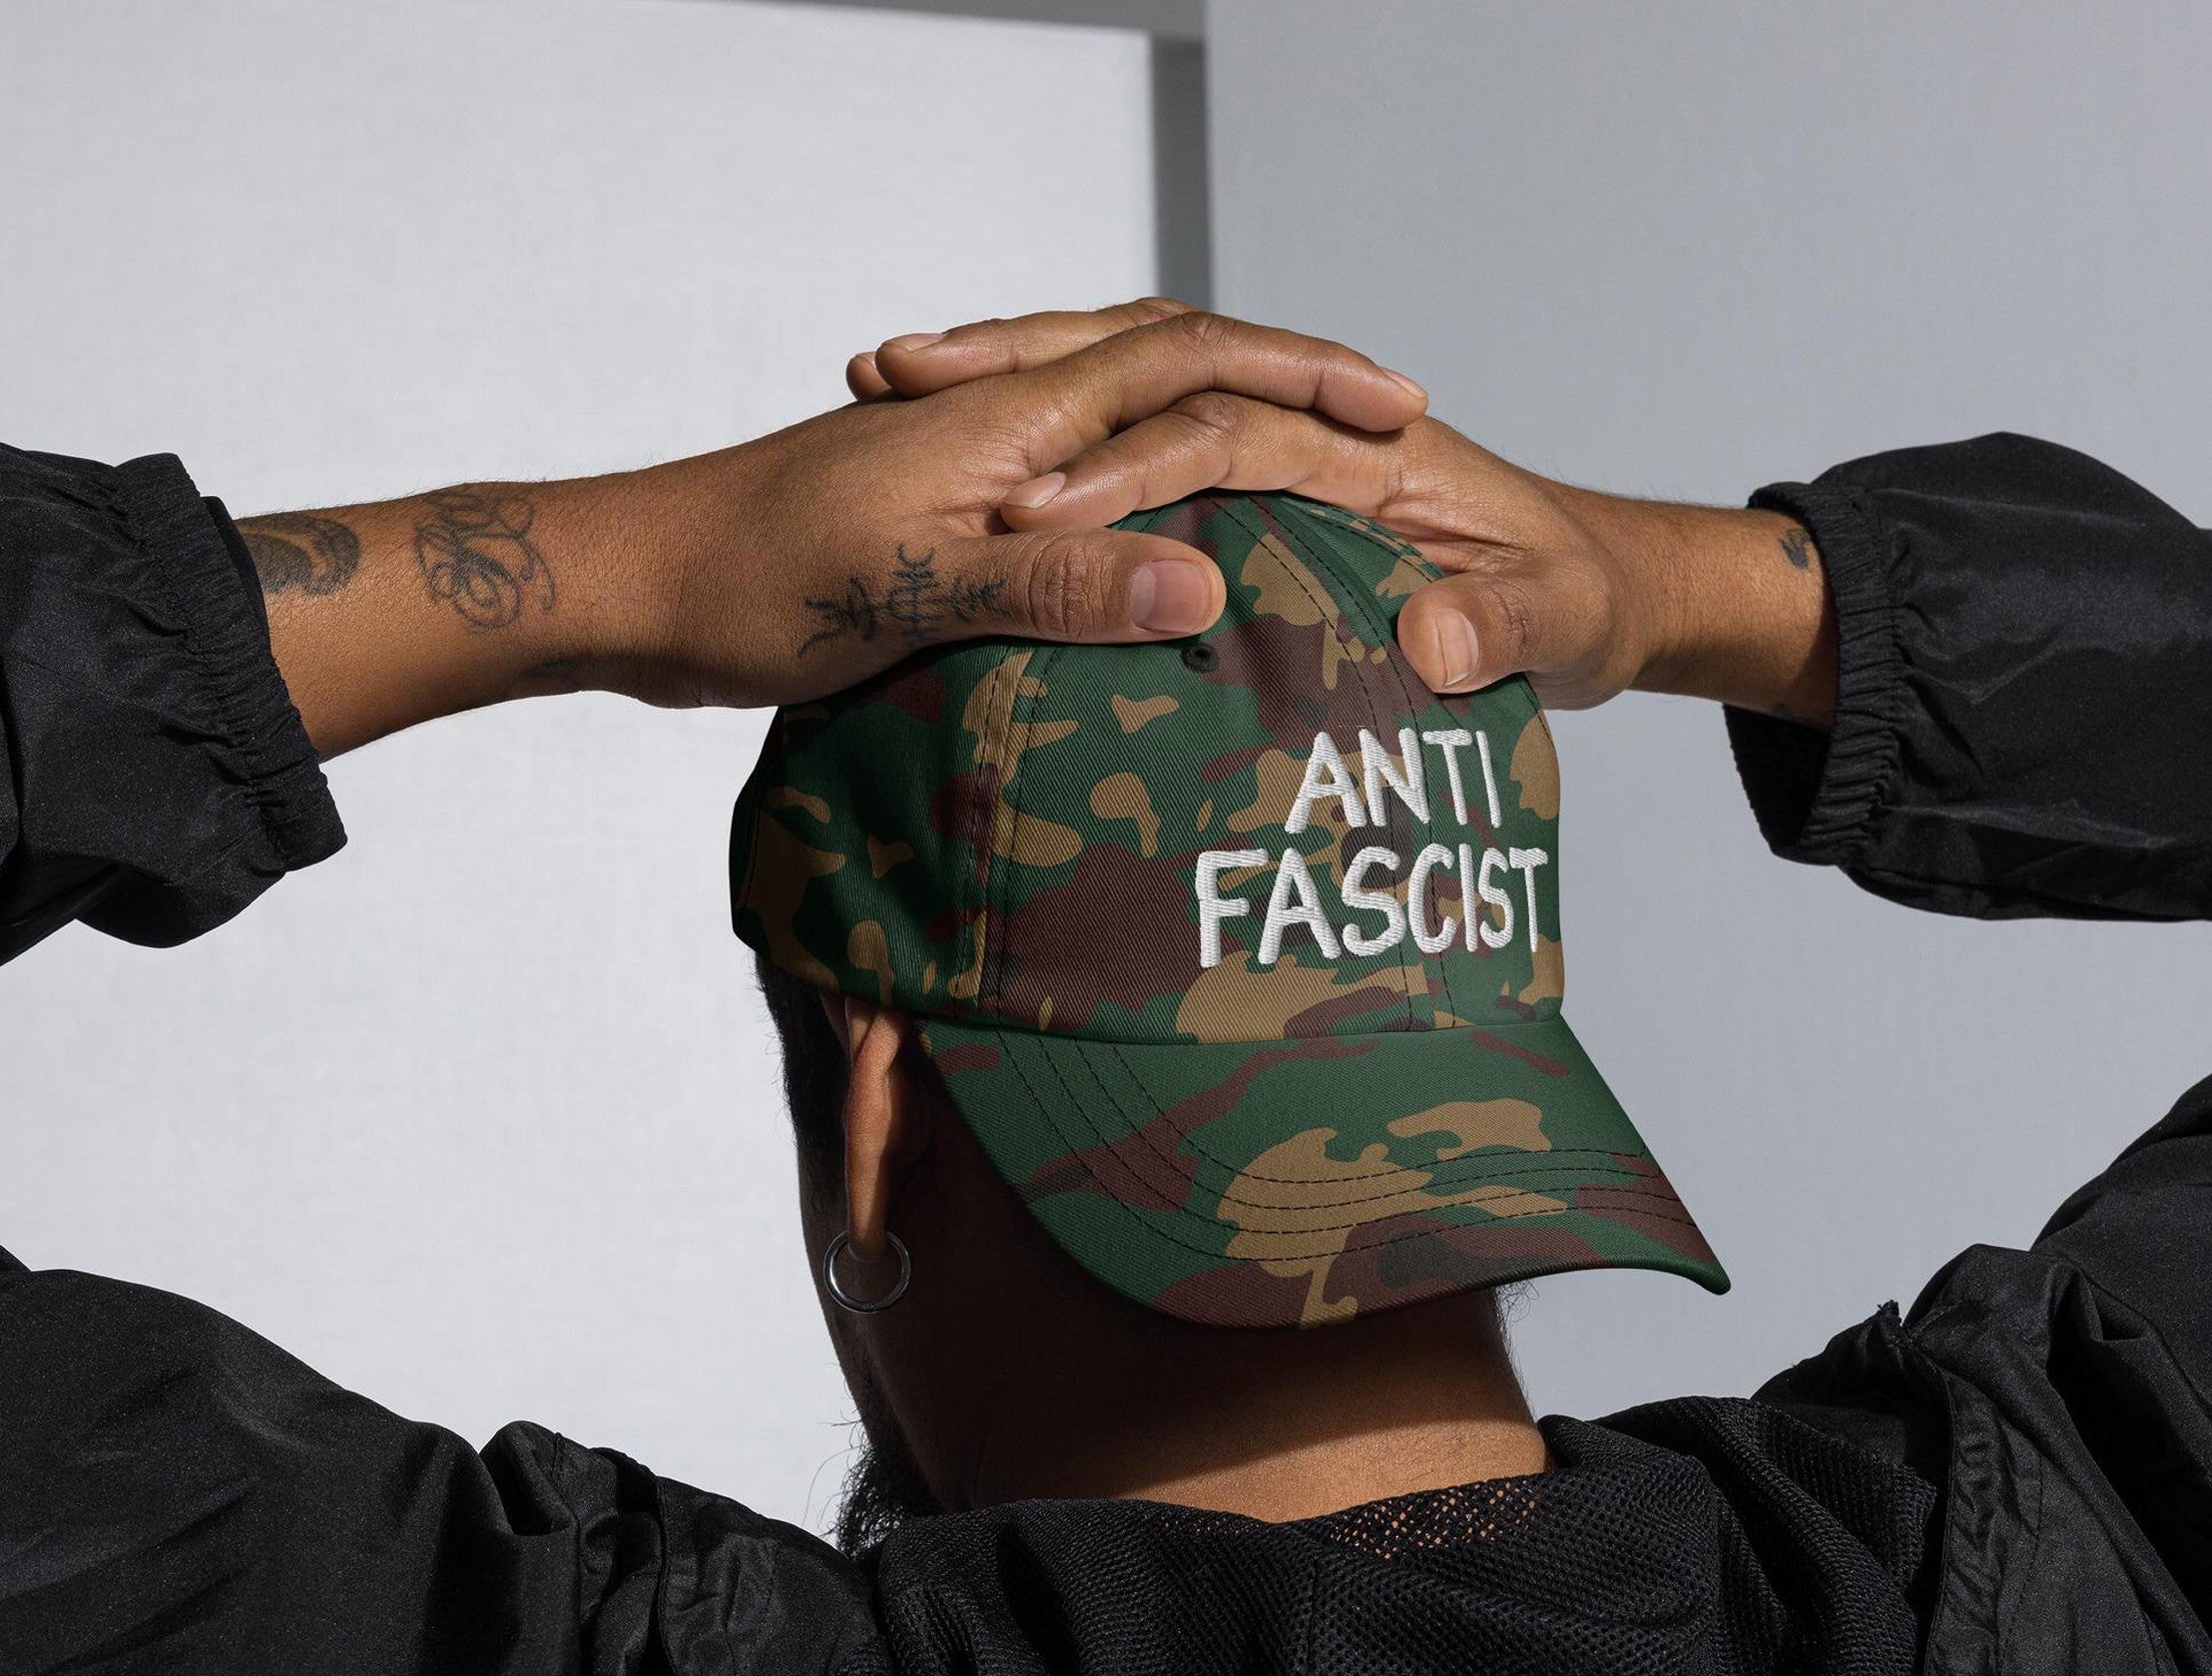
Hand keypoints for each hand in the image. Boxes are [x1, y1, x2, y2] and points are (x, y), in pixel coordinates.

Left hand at [249, 312, 1426, 755]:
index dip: (1301, 378)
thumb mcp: (913, 593)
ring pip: (1120, 419)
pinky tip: (1150, 552)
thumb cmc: (752, 584)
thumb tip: (1202, 584)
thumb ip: (1057, 586)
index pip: (1189, 363)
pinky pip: (1073, 485)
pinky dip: (1136, 495)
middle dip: (1282, 383)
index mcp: (1013, 426)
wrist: (632, 585)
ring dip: (1214, 423)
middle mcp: (1001, 424)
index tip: (1397, 409)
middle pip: (1169, 365)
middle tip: (1379, 423)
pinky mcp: (940, 517)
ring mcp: (968, 464)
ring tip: (1298, 466)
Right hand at [851, 303, 1835, 723]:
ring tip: (893, 392)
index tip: (1030, 514)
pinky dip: (1057, 459)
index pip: (1225, 431)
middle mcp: (1314, 439)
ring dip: (1017, 396)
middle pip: (1148, 381)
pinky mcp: (1265, 506)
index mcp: (1373, 451)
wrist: (1615, 596)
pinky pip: (1144, 464)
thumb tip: (1432, 638)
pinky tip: (968, 492)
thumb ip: (1504, 629)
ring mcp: (1282, 467)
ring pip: (1129, 405)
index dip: (1126, 470)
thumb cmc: (1586, 601)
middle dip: (1026, 379)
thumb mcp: (1561, 624)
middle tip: (896, 379)